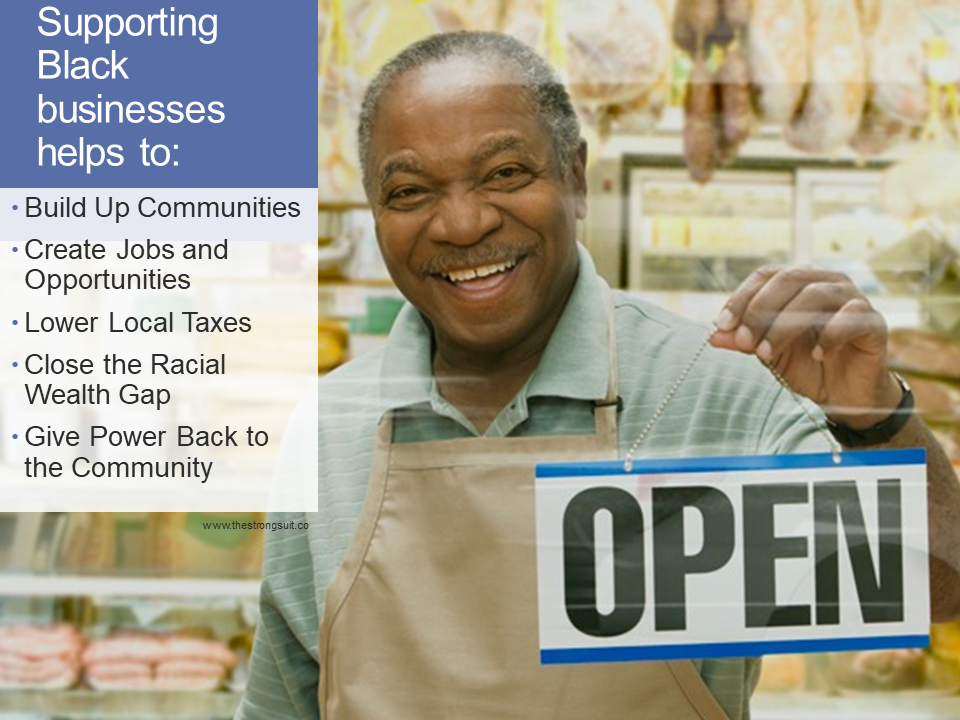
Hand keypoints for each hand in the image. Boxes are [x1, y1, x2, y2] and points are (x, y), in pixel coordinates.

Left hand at [709, 266, 901, 428]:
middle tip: (744, 342)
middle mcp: (828, 282)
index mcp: (800, 282)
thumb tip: (713, 335)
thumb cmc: (806, 366)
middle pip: (789, 279)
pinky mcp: (874, 323)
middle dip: (760, 311)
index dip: (742, 297)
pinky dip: (830, 335)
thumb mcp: (768, 353)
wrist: (845, 395)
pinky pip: (851, 318)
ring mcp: (854, 299)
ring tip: (768, 354)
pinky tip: (817, 355)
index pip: (766, 275)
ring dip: (785, 325)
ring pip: (816, 295)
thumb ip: (743, 341)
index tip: (723, 325)